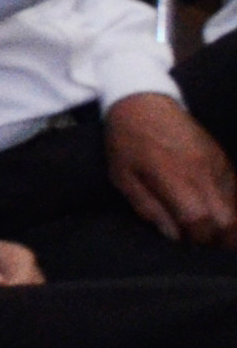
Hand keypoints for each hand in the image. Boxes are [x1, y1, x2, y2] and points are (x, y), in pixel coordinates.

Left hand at [105, 94, 236, 246]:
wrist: (143, 101)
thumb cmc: (126, 141)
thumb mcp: (123, 177)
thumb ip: (149, 208)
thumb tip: (174, 236)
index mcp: (175, 178)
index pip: (200, 221)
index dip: (197, 241)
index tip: (188, 246)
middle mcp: (203, 173)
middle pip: (228, 220)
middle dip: (219, 240)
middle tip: (203, 245)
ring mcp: (217, 164)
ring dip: (229, 226)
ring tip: (212, 234)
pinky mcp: (222, 158)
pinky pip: (236, 190)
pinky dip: (231, 206)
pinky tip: (218, 213)